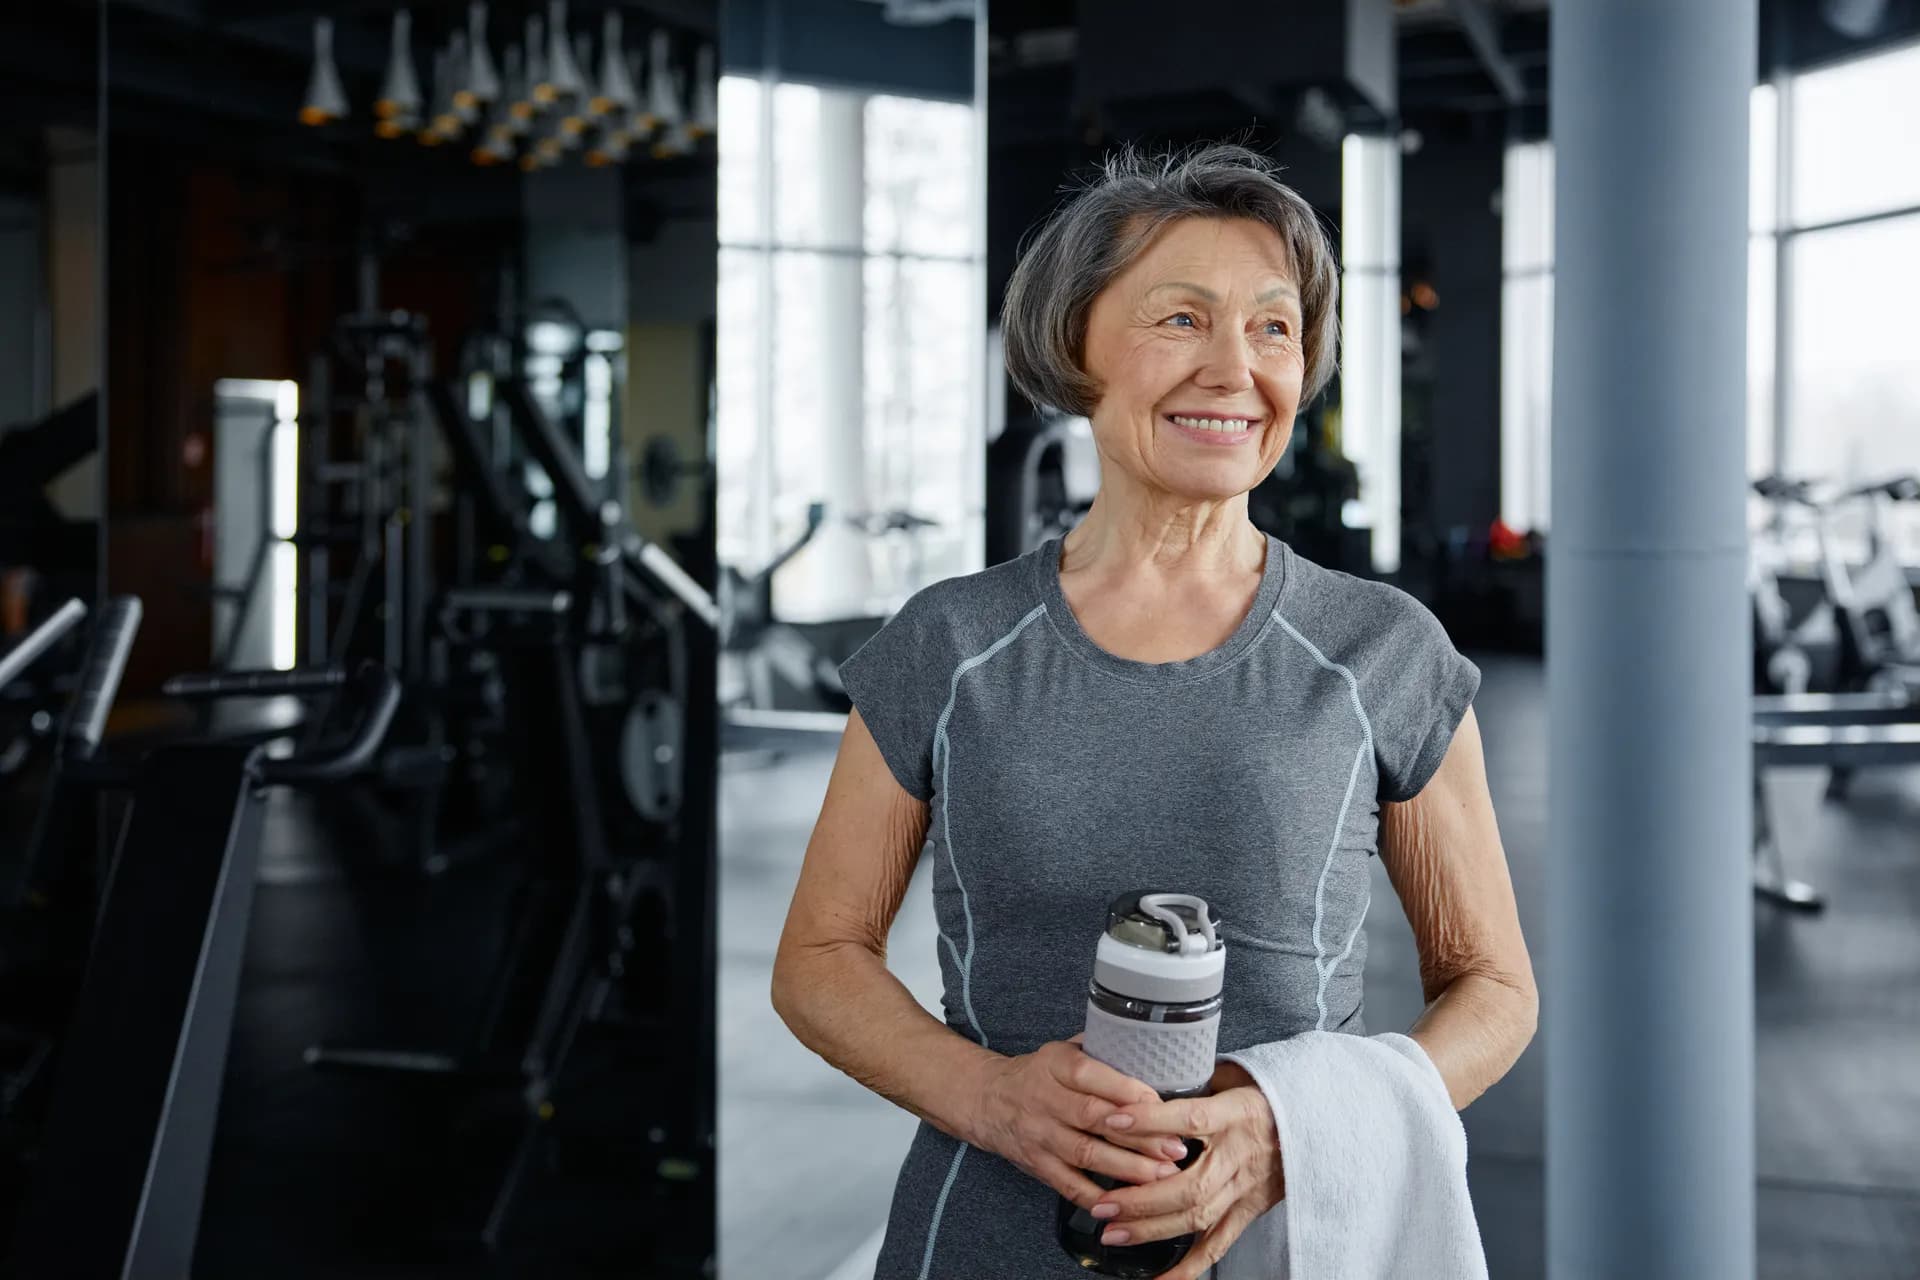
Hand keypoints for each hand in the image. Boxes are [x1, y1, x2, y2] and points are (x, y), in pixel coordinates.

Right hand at [971, 1036, 1195, 1209]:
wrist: (987, 1100)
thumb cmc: (1038, 1075)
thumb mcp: (1061, 1051)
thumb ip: (1100, 1050)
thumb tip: (1152, 1051)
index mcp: (1054, 1064)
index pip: (1090, 1075)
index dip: (1126, 1091)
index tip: (1162, 1105)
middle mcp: (1044, 1099)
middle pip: (1094, 1118)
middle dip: (1139, 1135)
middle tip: (1175, 1147)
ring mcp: (1039, 1134)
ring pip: (1086, 1153)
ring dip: (1127, 1168)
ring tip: (1162, 1176)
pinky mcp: (1036, 1164)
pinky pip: (1068, 1184)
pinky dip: (1096, 1196)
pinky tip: (1124, 1203)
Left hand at [1086, 1060, 1285, 1279]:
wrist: (1317, 1119)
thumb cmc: (1264, 1091)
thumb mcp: (1233, 1074)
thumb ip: (1193, 1078)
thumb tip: (1144, 1074)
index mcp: (1236, 1113)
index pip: (1189, 1119)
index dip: (1149, 1120)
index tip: (1111, 1120)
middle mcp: (1240, 1154)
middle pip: (1190, 1185)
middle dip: (1141, 1200)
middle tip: (1102, 1204)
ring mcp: (1246, 1187)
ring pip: (1198, 1217)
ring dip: (1152, 1229)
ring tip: (1113, 1233)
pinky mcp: (1250, 1210)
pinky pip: (1218, 1244)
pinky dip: (1188, 1268)